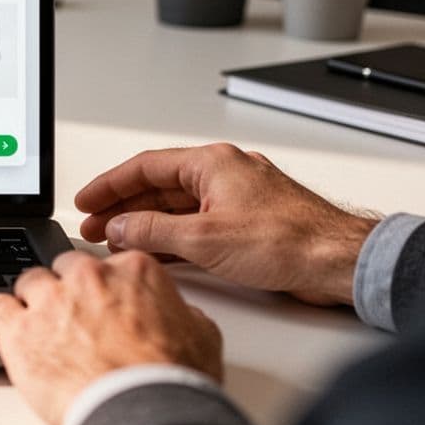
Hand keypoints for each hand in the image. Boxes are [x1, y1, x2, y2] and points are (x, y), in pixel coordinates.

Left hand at [0, 251, 222, 424]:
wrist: (143, 412)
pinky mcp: (19, 329)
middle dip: (68, 291)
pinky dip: (1, 320)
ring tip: (44, 334)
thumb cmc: (171, 380)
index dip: (104, 288)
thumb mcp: (200, 336)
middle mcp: (88, 277)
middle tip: (75, 323)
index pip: (106, 265)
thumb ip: (180, 312)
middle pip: (65, 269)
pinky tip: (11, 335)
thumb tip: (178, 312)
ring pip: (29, 284)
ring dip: (34, 305)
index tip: (102, 305)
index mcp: (132, 270)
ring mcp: (50, 300)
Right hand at [75, 143, 377, 305]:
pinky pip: (196, 222)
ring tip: (116, 241)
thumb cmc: (289, 241)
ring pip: (176, 206)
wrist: (338, 261)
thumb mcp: (204, 239)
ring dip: (145, 223)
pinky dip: (171, 235)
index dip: (109, 185)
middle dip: (123, 208)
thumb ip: (153, 231)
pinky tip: (154, 250)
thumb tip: (121, 227)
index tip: (85, 200)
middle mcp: (223, 173)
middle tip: (94, 226)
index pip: (144, 167)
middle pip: (158, 186)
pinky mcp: (246, 222)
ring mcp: (236, 197)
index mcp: (211, 163)